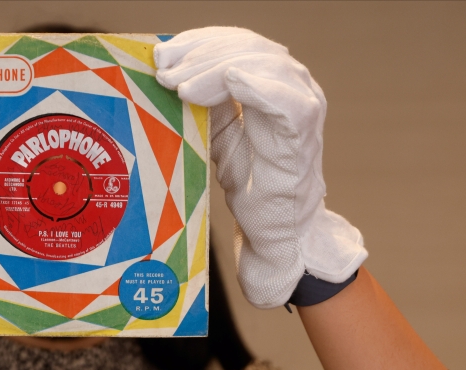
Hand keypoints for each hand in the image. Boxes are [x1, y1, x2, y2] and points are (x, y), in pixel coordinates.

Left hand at [155, 27, 366, 308]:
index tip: (162, 55)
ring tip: (182, 87)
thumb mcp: (218, 134)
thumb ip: (205, 103)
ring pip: (263, 64)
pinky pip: (286, 101)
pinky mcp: (303, 136)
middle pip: (249, 47)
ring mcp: (303, 107)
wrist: (276, 231)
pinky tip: (231, 80)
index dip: (199, 43)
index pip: (237, 43)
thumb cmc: (251, 184)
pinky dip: (258, 86)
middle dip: (201, 54)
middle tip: (166, 71)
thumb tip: (168, 72)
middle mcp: (293, 87)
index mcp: (272, 82)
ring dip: (216, 68)